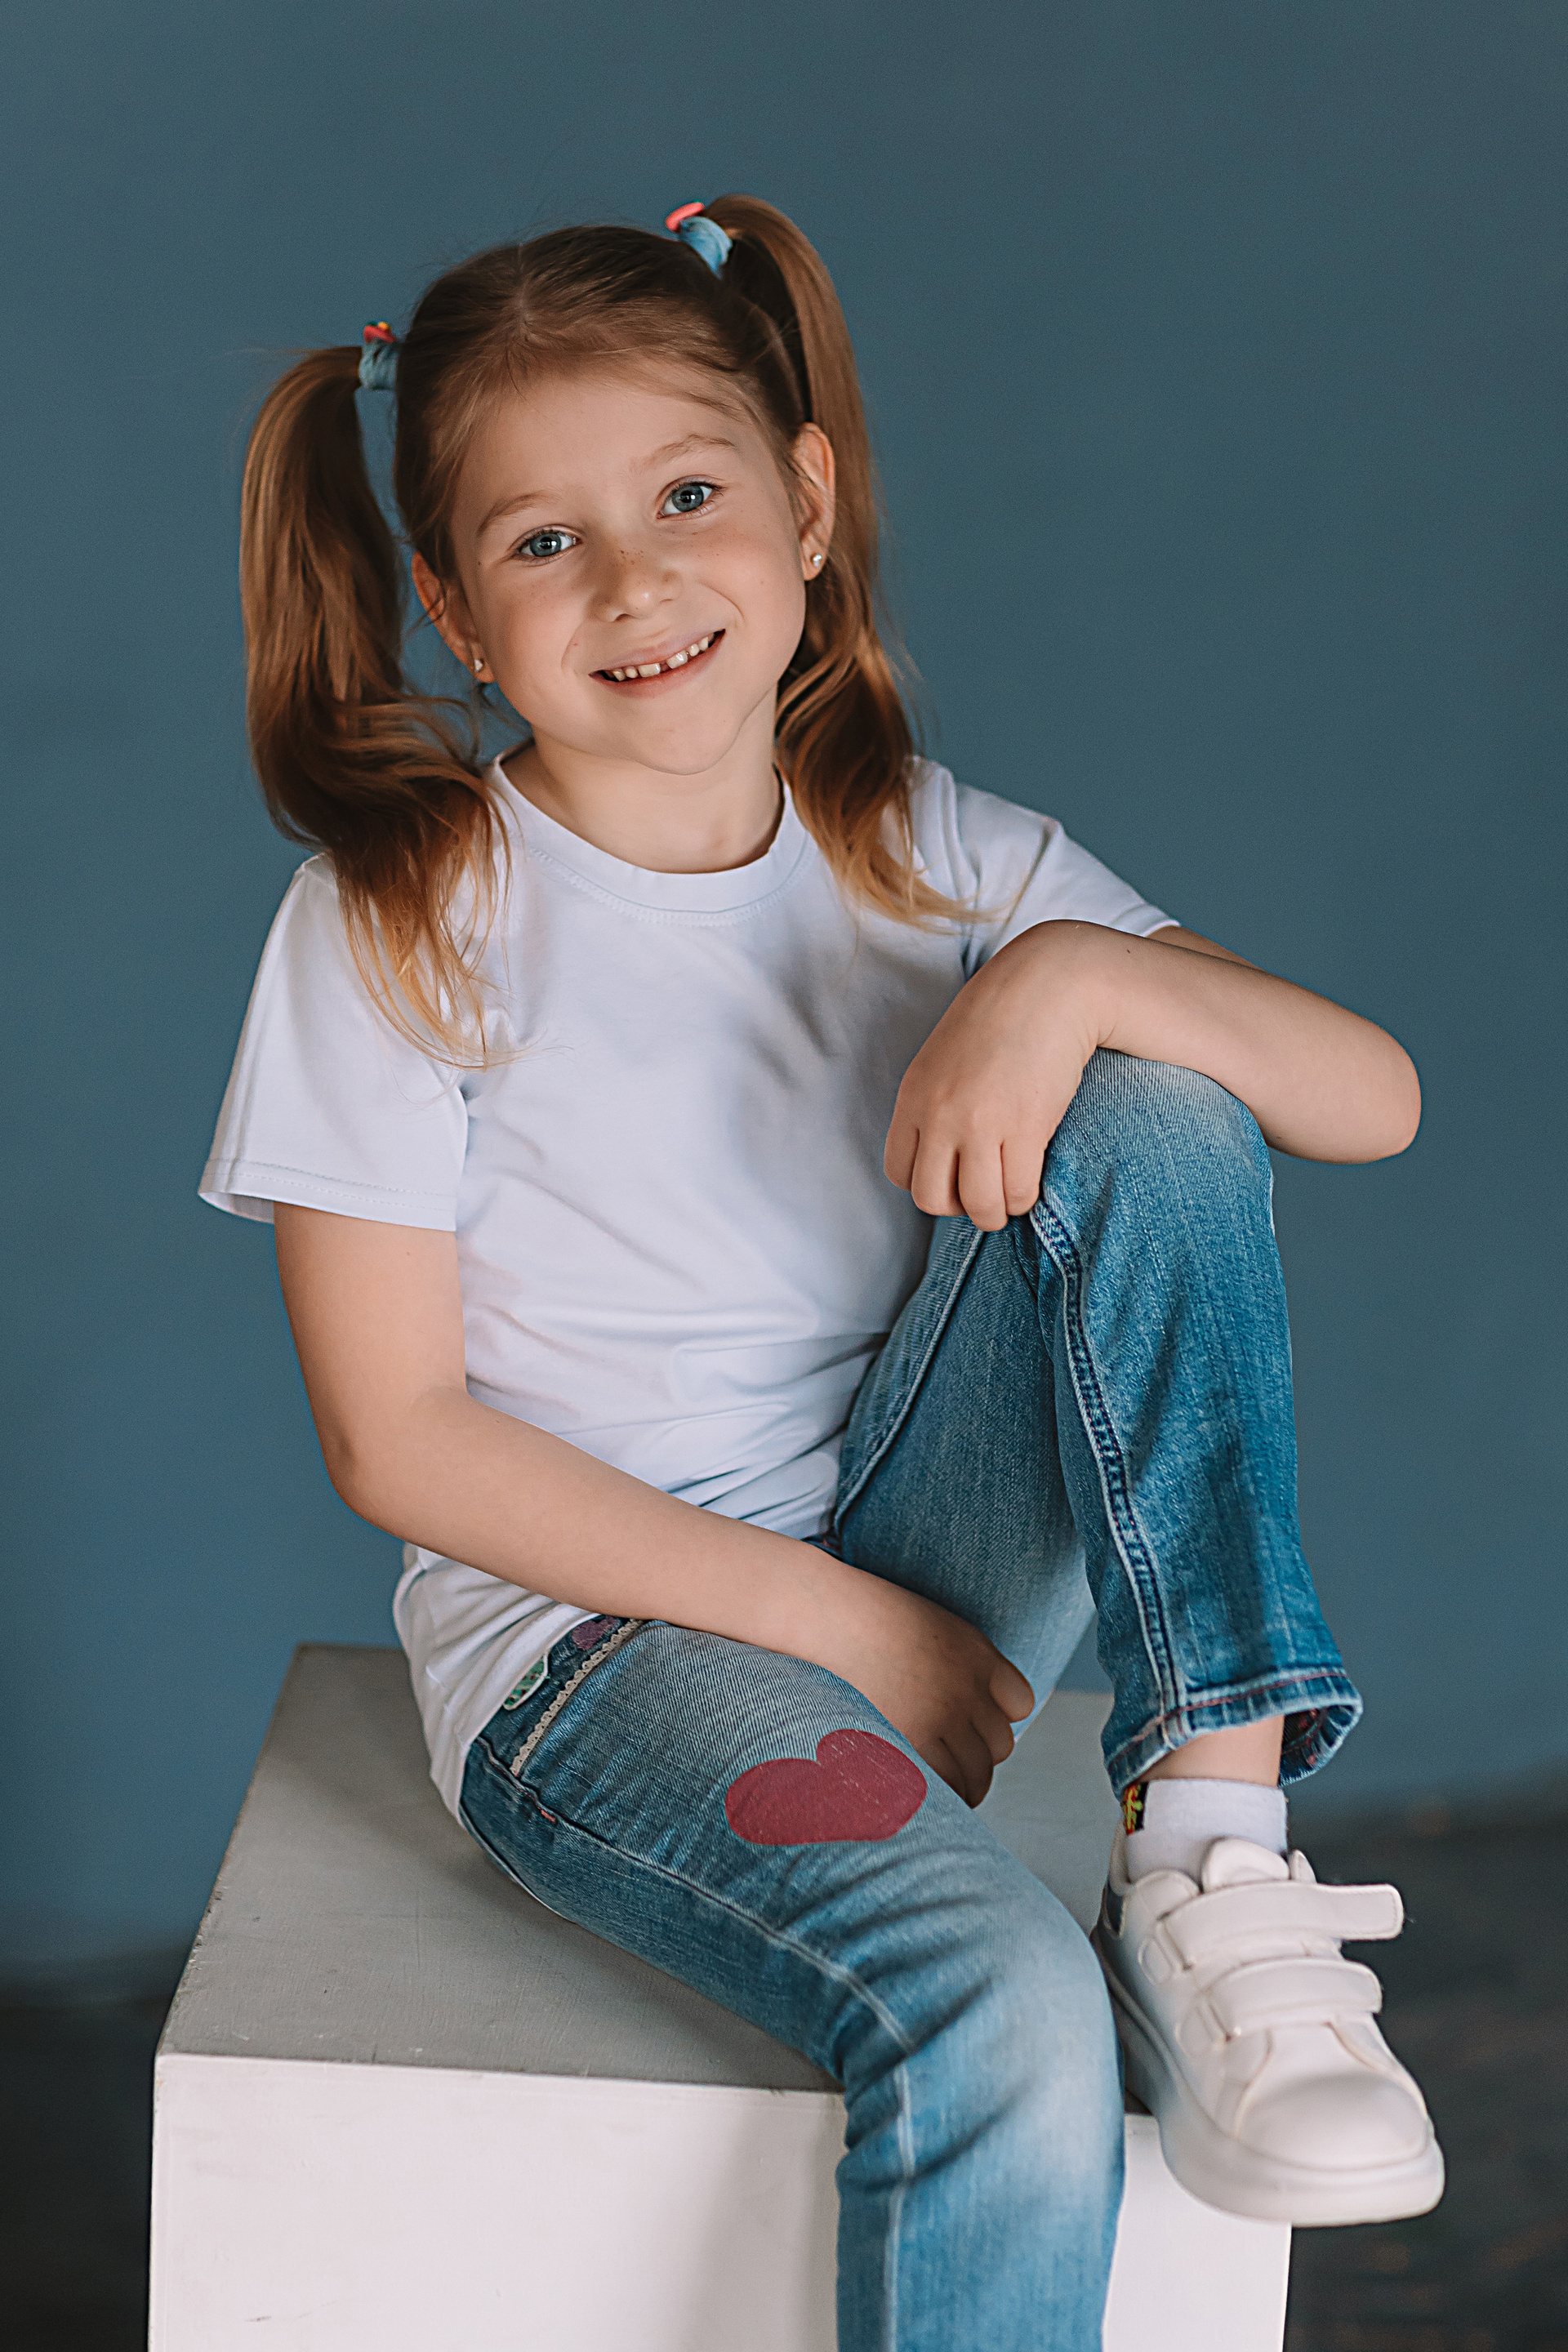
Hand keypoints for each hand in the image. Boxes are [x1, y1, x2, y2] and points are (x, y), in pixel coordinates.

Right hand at [807, 1571, 1034, 1806]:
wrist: (826, 1618)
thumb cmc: (871, 1627)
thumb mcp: (935, 1632)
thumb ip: (967, 1670)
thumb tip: (991, 1725)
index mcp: (978, 1654)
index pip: (1020, 1704)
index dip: (998, 1717)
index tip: (973, 1723)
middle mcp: (968, 1685)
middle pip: (1001, 1744)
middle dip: (980, 1754)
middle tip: (948, 1757)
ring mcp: (941, 1714)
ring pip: (979, 1772)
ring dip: (967, 1783)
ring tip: (946, 1789)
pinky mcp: (912, 1739)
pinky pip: (948, 1785)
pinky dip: (945, 1796)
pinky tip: (930, 1797)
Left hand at [884, 923, 1102, 1230]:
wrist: (1049, 985)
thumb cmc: (1001, 1019)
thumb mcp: (945, 1058)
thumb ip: (935, 1103)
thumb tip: (944, 1155)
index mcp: (914, 1096)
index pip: (899, 1172)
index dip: (928, 1183)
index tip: (954, 1175)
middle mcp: (940, 1114)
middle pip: (930, 1198)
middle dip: (959, 1205)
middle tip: (982, 1190)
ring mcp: (981, 1123)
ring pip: (977, 1205)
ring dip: (994, 1211)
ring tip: (1009, 1195)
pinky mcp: (1025, 1127)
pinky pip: (1016, 1192)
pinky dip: (1023, 1197)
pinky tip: (1030, 1180)